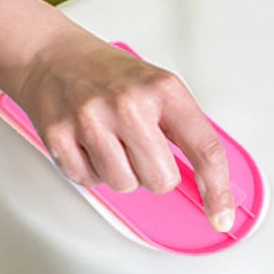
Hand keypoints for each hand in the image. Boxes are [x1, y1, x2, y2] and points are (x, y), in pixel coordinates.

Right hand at [15, 29, 234, 232]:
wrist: (52, 57)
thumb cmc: (109, 76)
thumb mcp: (157, 87)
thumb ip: (181, 129)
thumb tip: (204, 179)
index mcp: (163, 90)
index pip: (204, 150)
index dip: (217, 190)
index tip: (221, 216)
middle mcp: (129, 104)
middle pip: (161, 180)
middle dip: (154, 174)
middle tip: (138, 148)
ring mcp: (91, 121)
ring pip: (125, 185)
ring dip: (120, 173)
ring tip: (109, 141)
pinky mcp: (60, 137)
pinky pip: (89, 182)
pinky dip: (91, 171)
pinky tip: (87, 143)